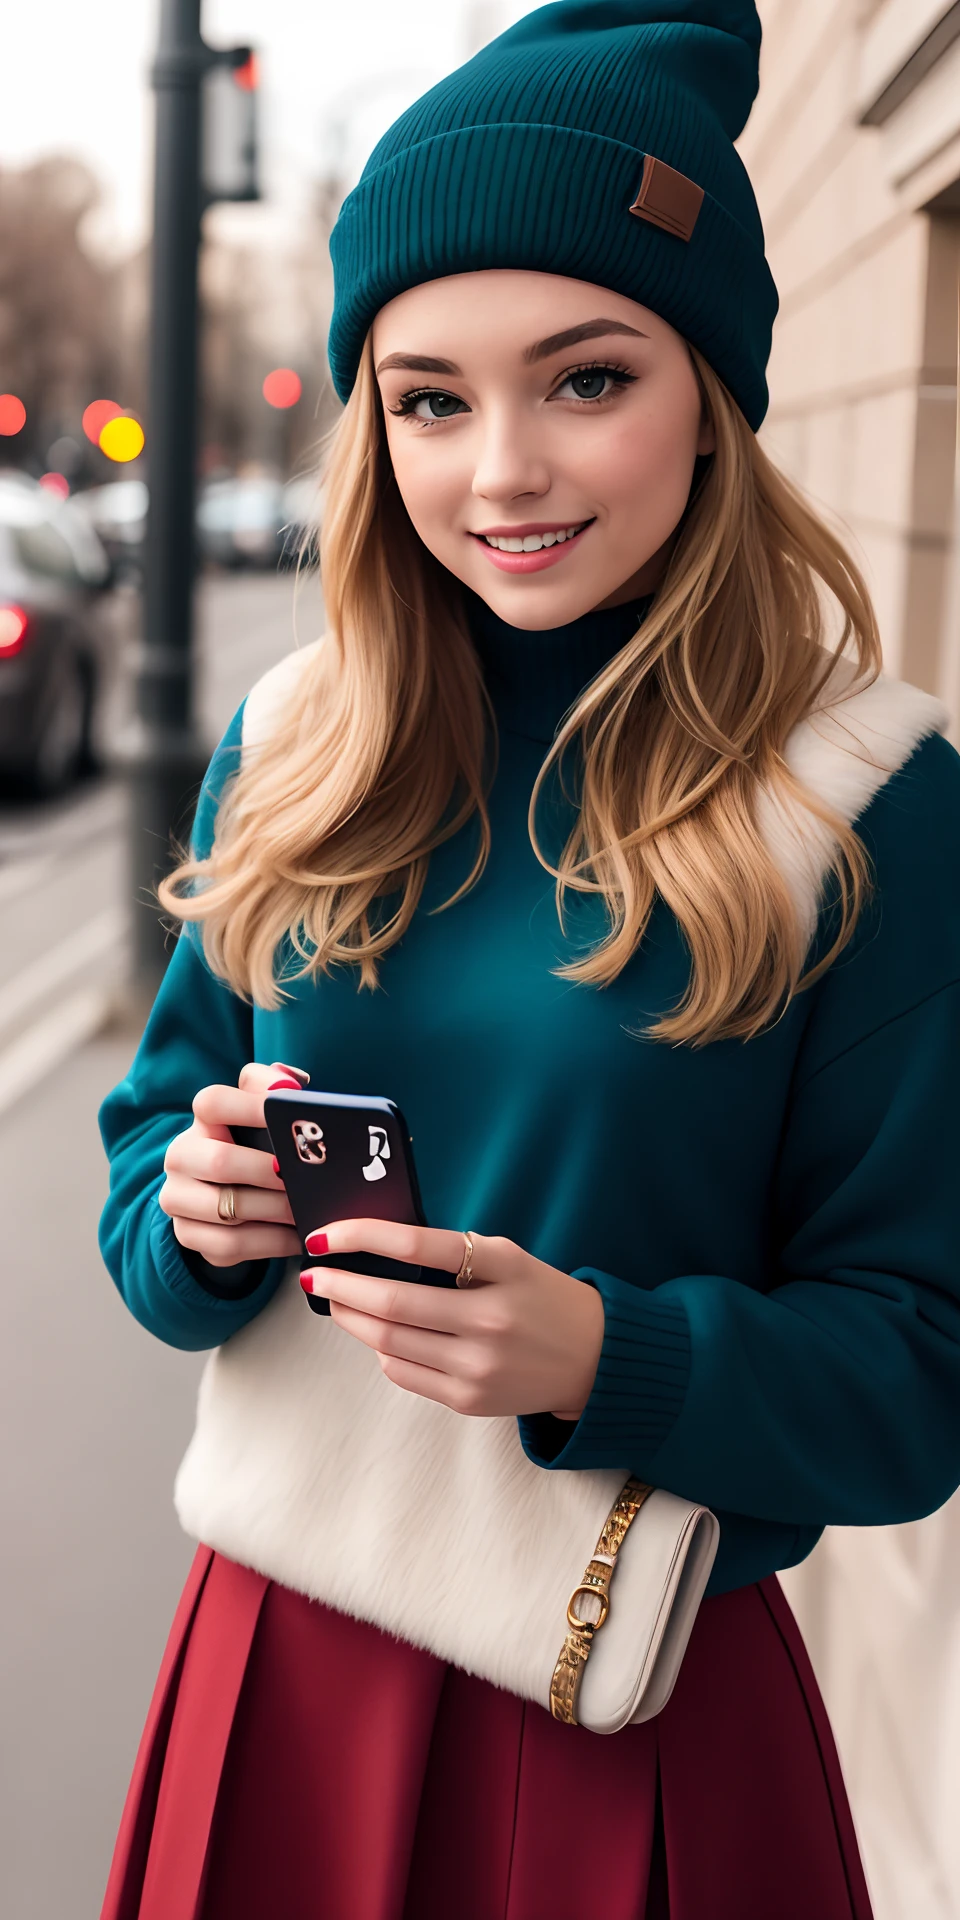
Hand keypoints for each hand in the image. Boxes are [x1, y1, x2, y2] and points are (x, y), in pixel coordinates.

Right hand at [160, 1060, 305, 1266]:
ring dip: (273, 1211)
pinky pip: (229, 1245)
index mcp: (202, 1121)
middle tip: (303, 1178)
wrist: (226, 1193)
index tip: (288, 1113)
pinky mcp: (186, 1234)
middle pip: (220, 1161)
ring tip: (306, 1210)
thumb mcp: (263, 1115)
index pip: (212, 1102)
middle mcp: (181, 1156)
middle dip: (267, 1171)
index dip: (250, 1106)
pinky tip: (296, 1237)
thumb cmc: (257, 1145)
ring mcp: (178, 1197)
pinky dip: (270, 1242)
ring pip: (227, 1208)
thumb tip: (290, 1083)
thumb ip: (274, 1088)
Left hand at [300, 1220, 604, 1420]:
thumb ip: (453, 1253)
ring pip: (387, 1342)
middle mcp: (489, 1320)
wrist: (594, 1360)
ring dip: (351, 1318)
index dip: (361, 1236)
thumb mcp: (510, 1259)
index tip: (324, 1235)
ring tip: (337, 1301)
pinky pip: (402, 1372)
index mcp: (502, 1269)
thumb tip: (376, 1250)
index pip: (417, 1246)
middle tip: (314, 1273)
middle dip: (339, 1286)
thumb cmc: (542, 1298)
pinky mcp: (468, 1399)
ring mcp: (477, 1365)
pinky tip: (378, 1334)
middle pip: (390, 1304)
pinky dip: (381, 1349)